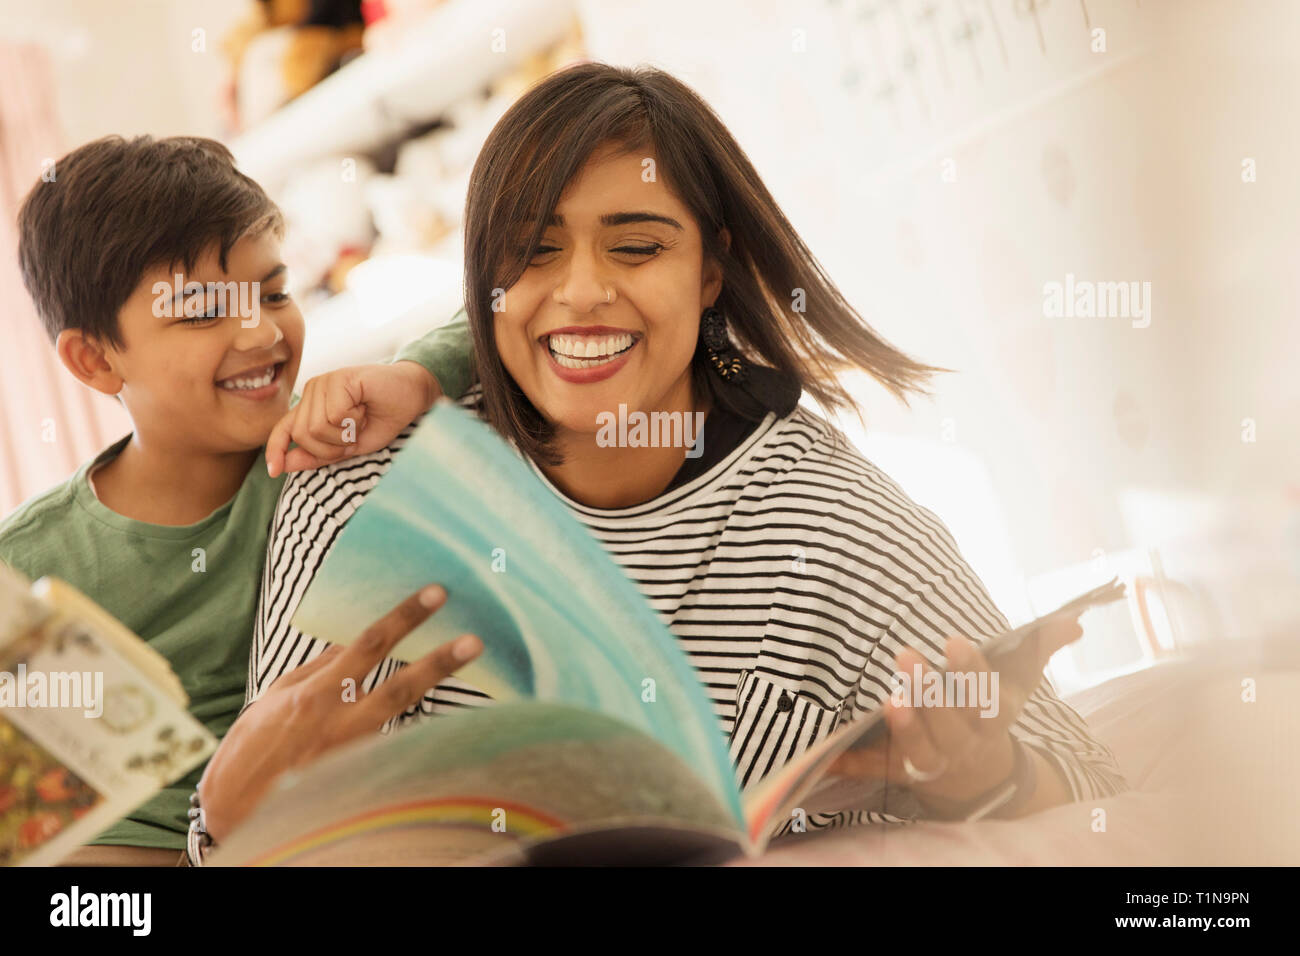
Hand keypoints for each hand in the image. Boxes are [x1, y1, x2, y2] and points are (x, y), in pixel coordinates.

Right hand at [197, 584, 480, 841]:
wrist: (235, 809)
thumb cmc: (252, 749)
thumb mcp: (278, 698)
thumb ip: (318, 670)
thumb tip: (348, 643)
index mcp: (316, 695)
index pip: (367, 646)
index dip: (403, 618)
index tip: (434, 595)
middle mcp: (339, 723)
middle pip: (400, 687)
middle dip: (439, 661)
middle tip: (474, 640)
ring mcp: (353, 753)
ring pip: (405, 719)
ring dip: (434, 695)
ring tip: (463, 670)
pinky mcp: (360, 775)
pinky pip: (394, 745)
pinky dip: (416, 729)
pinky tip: (440, 718)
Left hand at [265, 360, 440, 476]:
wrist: (414, 394)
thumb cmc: (385, 417)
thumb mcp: (350, 446)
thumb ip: (317, 455)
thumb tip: (283, 465)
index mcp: (313, 406)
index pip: (284, 429)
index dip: (276, 450)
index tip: (273, 471)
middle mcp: (312, 391)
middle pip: (302, 435)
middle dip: (332, 447)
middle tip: (356, 434)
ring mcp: (323, 383)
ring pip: (316, 428)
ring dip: (344, 434)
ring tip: (361, 419)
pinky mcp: (337, 379)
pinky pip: (333, 416)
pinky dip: (354, 420)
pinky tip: (365, 408)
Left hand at [827, 617, 1082, 816]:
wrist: (980, 779)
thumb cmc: (991, 716)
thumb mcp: (1018, 684)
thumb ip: (1038, 649)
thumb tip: (1070, 619)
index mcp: (993, 719)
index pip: (986, 697)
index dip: (972, 672)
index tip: (954, 640)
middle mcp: (966, 744)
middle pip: (951, 722)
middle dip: (930, 692)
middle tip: (906, 654)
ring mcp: (934, 762)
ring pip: (920, 750)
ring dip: (904, 727)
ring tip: (888, 699)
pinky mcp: (902, 774)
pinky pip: (875, 771)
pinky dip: (852, 765)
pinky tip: (830, 755)